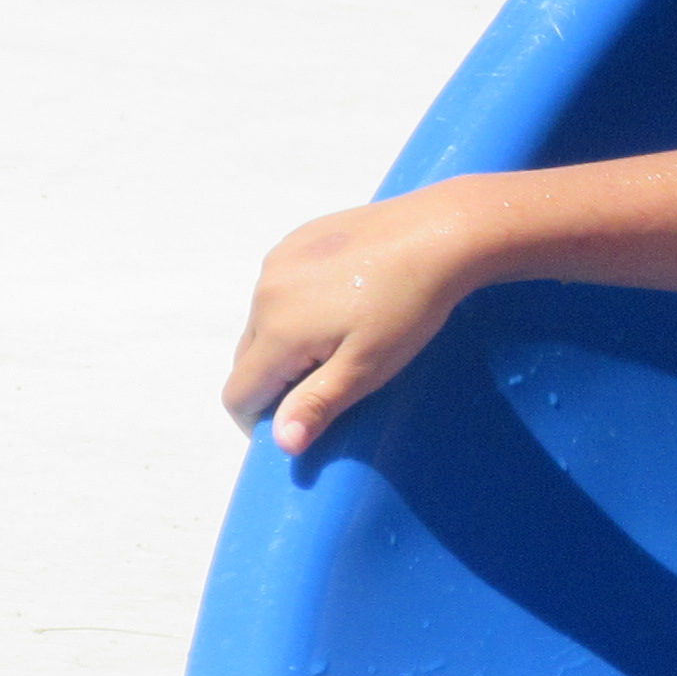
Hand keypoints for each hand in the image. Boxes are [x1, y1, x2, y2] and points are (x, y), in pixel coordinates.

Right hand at [223, 181, 483, 452]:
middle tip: (330, 382)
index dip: (262, 421)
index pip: (238, 395)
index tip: (302, 421)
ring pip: (262, 322)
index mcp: (276, 330)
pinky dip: (296, 306)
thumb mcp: (366, 367)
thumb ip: (317, 404)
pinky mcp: (296, 239)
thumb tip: (280, 442)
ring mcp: (277, 260)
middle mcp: (263, 292)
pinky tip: (343, 302)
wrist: (438, 233)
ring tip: (341, 340)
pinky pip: (279, 287)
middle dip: (275, 382)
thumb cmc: (408, 309)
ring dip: (286, 343)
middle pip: (247, 359)